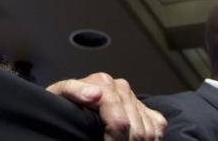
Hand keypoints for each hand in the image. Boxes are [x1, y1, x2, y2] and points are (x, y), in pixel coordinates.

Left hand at [47, 72, 166, 140]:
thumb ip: (73, 90)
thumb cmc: (65, 104)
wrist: (71, 104)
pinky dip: (151, 138)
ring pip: (149, 130)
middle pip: (136, 130)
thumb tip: (95, 94)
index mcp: (103, 83)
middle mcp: (121, 87)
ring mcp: (133, 97)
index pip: (119, 121)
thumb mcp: (60, 96)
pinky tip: (134, 140)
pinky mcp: (143, 106)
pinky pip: (157, 124)